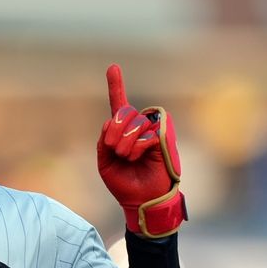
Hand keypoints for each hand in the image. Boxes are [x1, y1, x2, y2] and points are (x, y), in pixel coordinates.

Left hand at [96, 64, 186, 237]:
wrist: (140, 200)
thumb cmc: (123, 183)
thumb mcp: (104, 163)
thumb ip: (103, 142)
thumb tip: (109, 121)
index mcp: (123, 132)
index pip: (120, 105)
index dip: (116, 86)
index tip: (113, 67)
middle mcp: (139, 128)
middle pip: (124, 112)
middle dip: (115, 131)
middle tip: (115, 150)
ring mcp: (152, 132)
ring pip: (135, 122)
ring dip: (125, 143)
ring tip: (128, 157)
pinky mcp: (164, 139)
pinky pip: (147, 134)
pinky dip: (138, 147)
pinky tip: (140, 157)